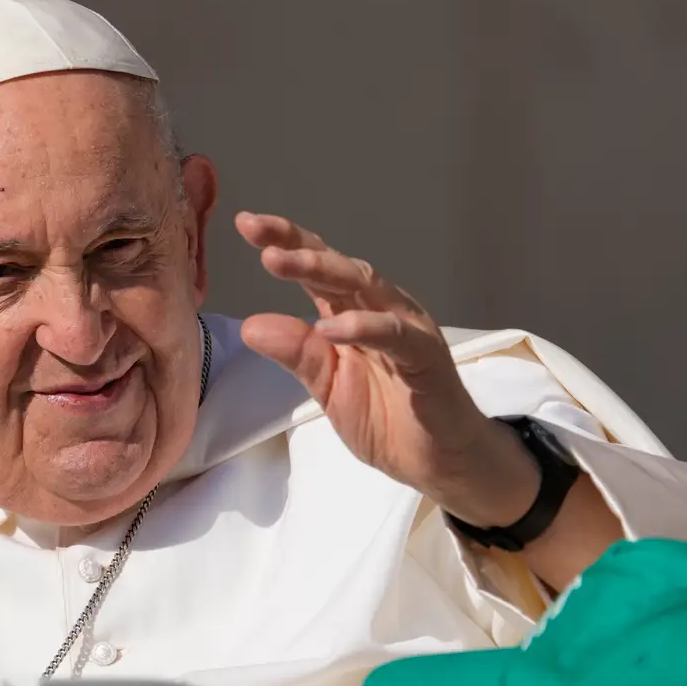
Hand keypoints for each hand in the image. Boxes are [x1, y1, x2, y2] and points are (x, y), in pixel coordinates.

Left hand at [235, 212, 537, 527]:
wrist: (441, 462)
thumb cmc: (389, 420)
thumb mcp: (328, 387)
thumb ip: (297, 355)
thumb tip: (251, 326)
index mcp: (353, 313)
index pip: (317, 270)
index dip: (285, 243)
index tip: (245, 223)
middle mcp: (380, 309)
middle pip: (338, 267)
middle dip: (297, 246)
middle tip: (257, 231)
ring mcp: (406, 328)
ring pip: (365, 286)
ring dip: (321, 270)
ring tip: (279, 262)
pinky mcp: (426, 356)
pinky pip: (394, 334)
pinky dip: (362, 327)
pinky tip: (329, 328)